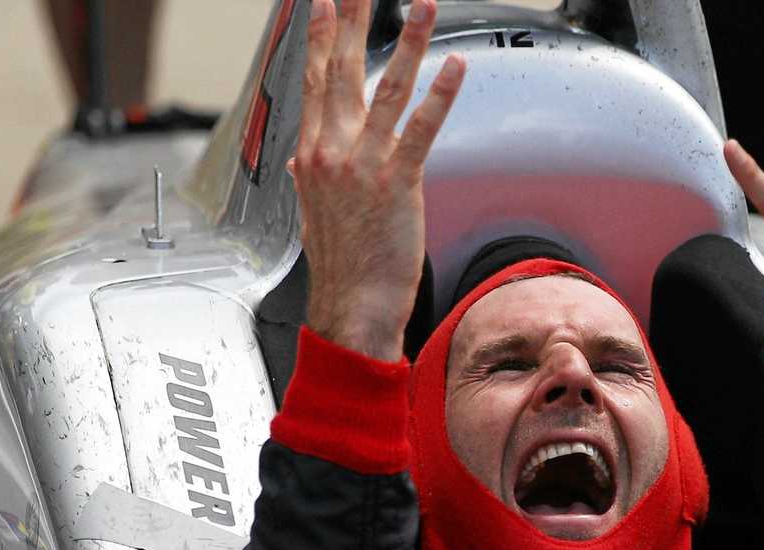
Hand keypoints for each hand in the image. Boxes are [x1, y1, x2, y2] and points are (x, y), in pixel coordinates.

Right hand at [293, 0, 465, 360]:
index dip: (320, 38)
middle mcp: (332, 152)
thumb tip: (309, 157)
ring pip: (386, 89)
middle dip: (353, 21)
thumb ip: (317, 175)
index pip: (313, 82)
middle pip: (342, 71)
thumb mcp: (316, 211)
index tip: (323, 3)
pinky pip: (420, 129)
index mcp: (313, 156)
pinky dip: (439, 95)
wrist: (352, 306)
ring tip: (423, 6)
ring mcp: (363, 165)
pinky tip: (454, 67)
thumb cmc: (342, 265)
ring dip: (408, 42)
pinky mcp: (396, 183)